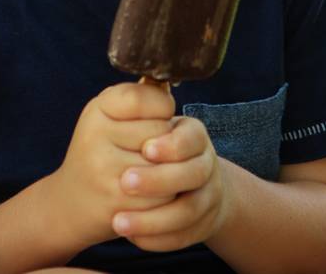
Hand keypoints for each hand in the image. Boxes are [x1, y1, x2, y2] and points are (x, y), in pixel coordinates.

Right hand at [48, 81, 178, 247]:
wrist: (71, 202)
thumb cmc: (102, 151)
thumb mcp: (111, 116)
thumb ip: (140, 98)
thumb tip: (165, 79)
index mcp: (97, 109)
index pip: (143, 98)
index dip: (161, 108)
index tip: (156, 117)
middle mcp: (95, 137)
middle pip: (161, 131)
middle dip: (166, 142)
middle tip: (149, 150)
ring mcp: (104, 171)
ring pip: (168, 165)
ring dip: (170, 171)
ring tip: (150, 171)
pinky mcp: (117, 202)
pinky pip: (164, 196)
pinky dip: (165, 197)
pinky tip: (147, 195)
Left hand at [111, 114, 233, 252]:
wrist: (172, 182)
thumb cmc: (144, 145)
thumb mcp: (141, 118)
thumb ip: (138, 104)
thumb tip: (140, 85)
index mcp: (192, 133)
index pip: (189, 136)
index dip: (170, 144)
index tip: (146, 150)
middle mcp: (205, 162)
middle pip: (192, 172)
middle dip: (158, 180)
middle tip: (123, 183)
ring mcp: (207, 195)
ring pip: (188, 210)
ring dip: (153, 220)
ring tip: (118, 222)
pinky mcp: (201, 224)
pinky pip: (184, 237)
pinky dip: (159, 240)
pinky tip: (133, 238)